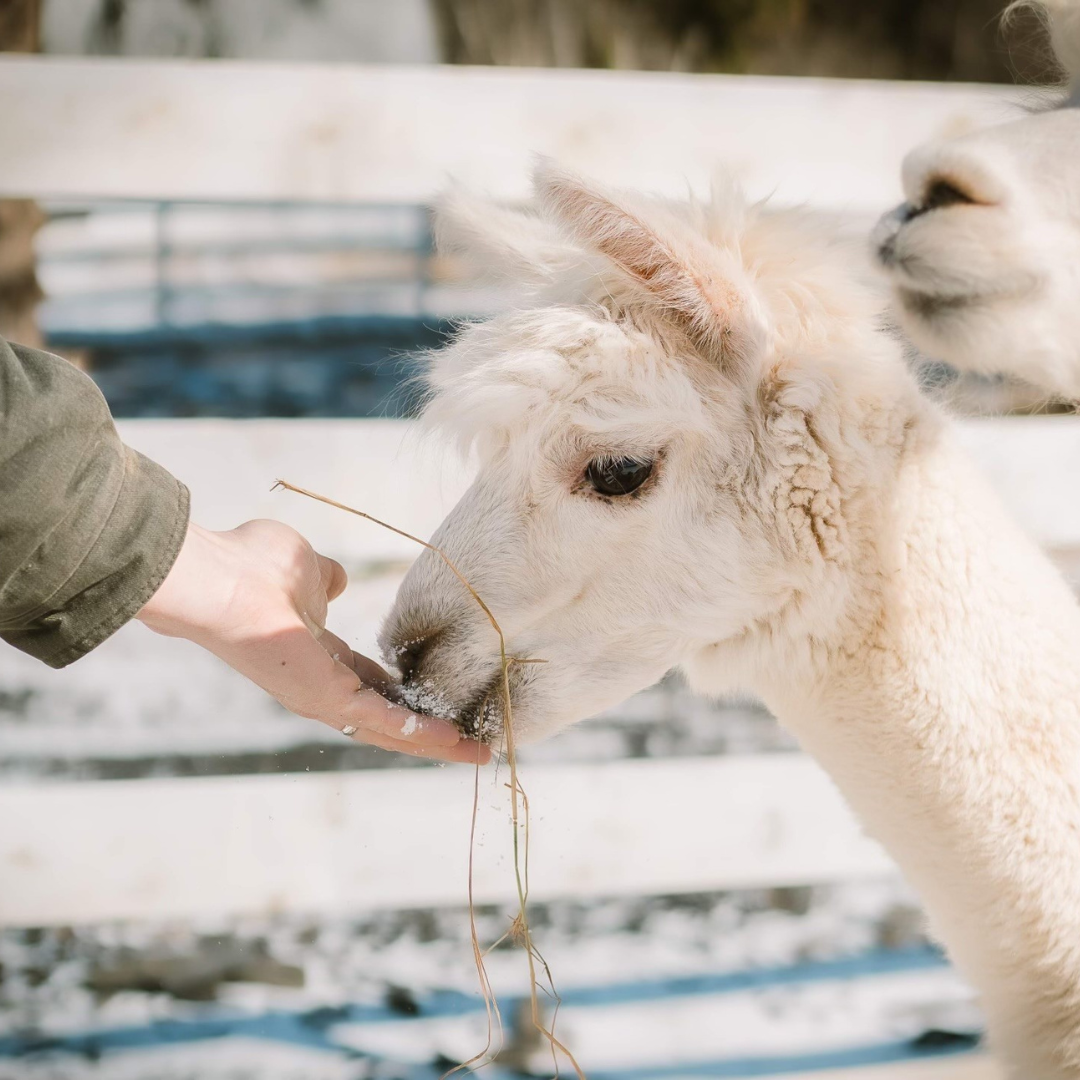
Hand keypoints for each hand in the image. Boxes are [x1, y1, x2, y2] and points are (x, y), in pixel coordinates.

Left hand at [137, 520, 489, 763]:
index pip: (370, 686)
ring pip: (390, 730)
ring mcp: (322, 698)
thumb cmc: (249, 566)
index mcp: (318, 657)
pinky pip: (383, 721)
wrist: (217, 578)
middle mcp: (321, 687)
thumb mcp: (305, 567)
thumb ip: (323, 580)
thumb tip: (332, 581)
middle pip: (387, 719)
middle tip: (472, 745)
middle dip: (430, 734)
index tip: (438, 700)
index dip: (405, 696)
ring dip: (435, 744)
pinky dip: (419, 734)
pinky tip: (454, 740)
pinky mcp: (326, 699)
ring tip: (476, 752)